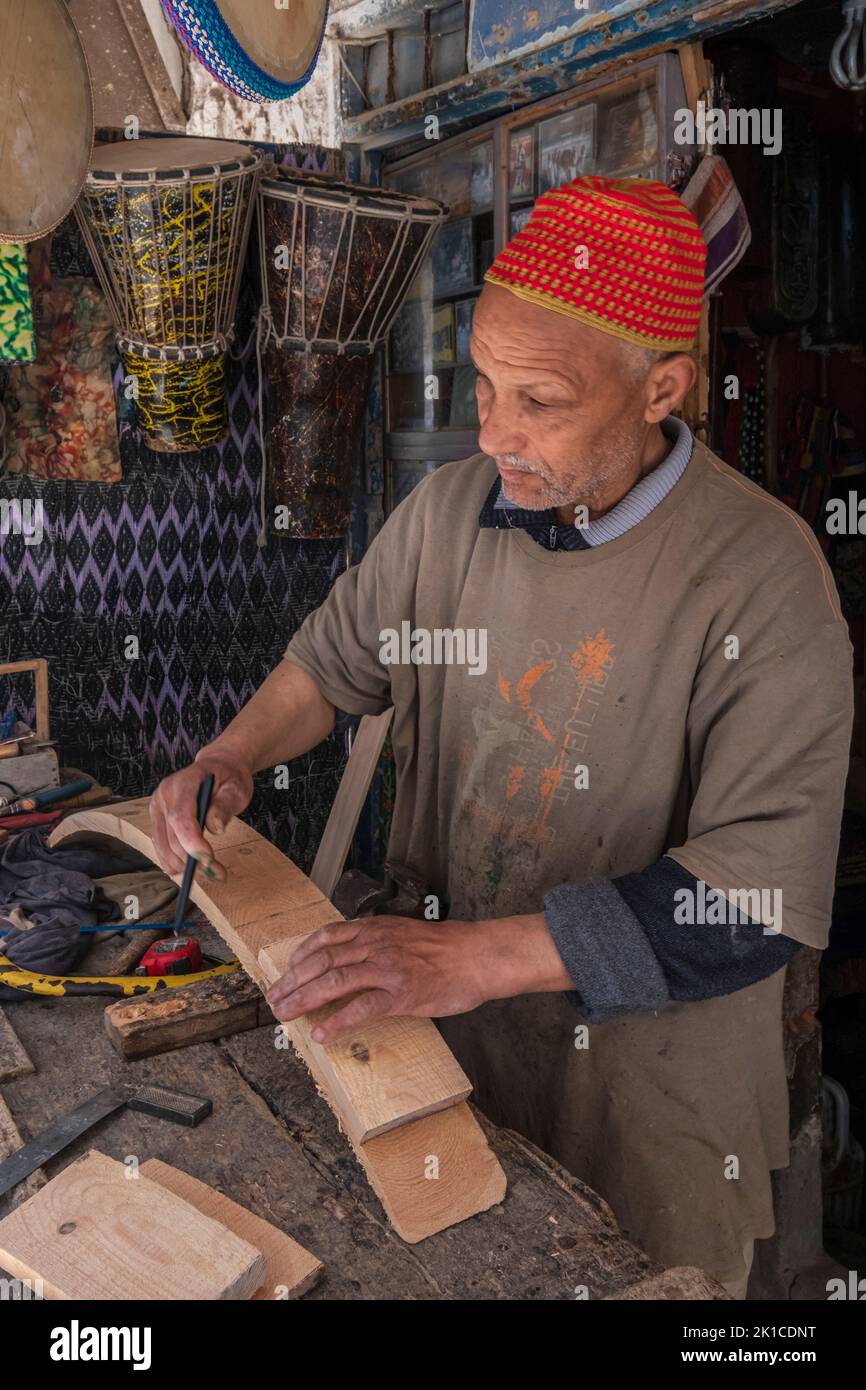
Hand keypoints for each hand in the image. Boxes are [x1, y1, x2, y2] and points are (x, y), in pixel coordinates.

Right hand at [149, 750, 253, 878]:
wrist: (218, 767)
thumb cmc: (229, 777)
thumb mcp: (236, 788)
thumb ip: (224, 806)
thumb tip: (215, 828)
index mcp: (182, 783)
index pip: (181, 817)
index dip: (192, 842)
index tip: (208, 860)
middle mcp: (164, 795)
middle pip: (173, 836)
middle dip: (194, 859)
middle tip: (219, 872)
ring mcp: (158, 808)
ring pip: (164, 846)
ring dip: (185, 865)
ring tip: (212, 871)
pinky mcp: (158, 820)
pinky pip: (162, 845)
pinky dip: (175, 861)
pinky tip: (191, 868)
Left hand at [265, 916, 490, 1042]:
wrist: (478, 956)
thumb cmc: (446, 949)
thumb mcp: (403, 934)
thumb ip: (376, 942)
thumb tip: (352, 959)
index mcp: (375, 929)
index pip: (326, 937)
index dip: (300, 954)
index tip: (286, 970)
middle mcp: (376, 944)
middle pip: (322, 960)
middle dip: (293, 981)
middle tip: (274, 999)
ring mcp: (387, 968)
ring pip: (335, 980)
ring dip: (304, 998)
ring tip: (285, 1014)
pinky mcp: (401, 993)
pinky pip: (363, 1008)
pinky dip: (338, 1022)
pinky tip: (322, 1034)